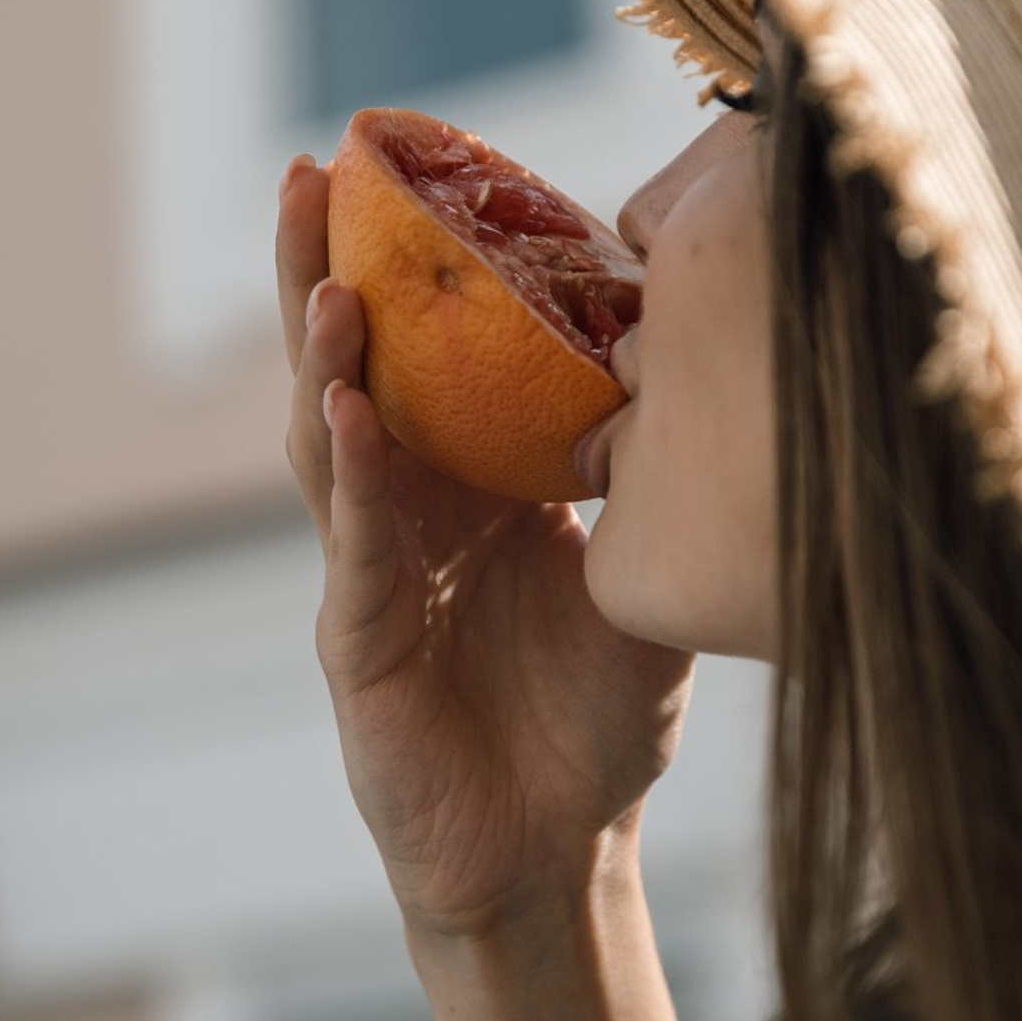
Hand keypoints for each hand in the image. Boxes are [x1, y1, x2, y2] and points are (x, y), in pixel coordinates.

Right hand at [277, 155, 695, 939]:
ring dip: (326, 357)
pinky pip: (355, 545)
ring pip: (333, 442)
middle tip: (314, 171)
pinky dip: (353, 477)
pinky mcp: (358, 643)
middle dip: (331, 272)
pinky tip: (347, 410)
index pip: (432, 356)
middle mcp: (413, 510)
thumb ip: (650, 492)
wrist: (556, 851)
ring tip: (330, 278)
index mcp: (475, 486)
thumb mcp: (638, 580)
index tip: (411, 170)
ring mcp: (374, 572)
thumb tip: (706, 382)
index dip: (416, 269)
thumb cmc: (595, 718)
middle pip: (359, 370)